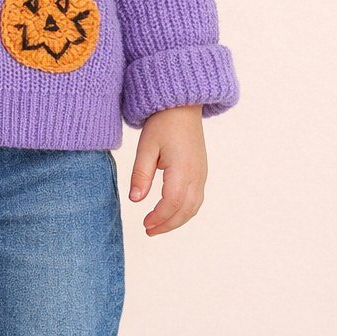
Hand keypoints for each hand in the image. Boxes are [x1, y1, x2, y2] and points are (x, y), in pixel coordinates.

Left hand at [128, 104, 206, 235]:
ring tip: (158, 225)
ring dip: (177, 220)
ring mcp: (201, 174)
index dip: (159, 217)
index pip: (172, 203)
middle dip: (168, 224)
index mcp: (182, 169)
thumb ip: (141, 174)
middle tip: (149, 230)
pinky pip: (197, 198)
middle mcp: (197, 175)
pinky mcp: (201, 171)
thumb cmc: (162, 123)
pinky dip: (184, 210)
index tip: (144, 224)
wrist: (182, 105)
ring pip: (194, 207)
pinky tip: (170, 211)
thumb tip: (135, 200)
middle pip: (186, 211)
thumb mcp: (146, 146)